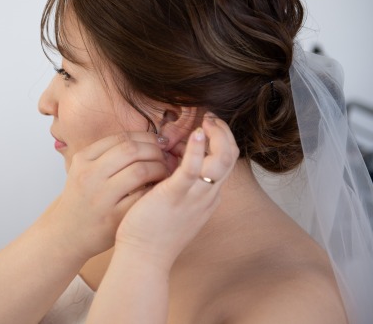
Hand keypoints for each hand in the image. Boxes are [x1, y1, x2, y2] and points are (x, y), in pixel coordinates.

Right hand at [45, 132, 170, 261]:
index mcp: (83, 159)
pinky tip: (158, 190)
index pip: (121, 138)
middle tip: (164, 158)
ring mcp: (100, 197)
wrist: (67, 233)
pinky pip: (142, 196)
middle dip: (155, 151)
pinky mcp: (113, 218)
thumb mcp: (86, 170)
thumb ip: (110, 155)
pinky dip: (155, 190)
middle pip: (131, 150)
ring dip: (159, 169)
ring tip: (164, 173)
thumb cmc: (83, 199)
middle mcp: (89, 175)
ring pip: (140, 170)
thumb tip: (149, 140)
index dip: (146, 137)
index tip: (158, 143)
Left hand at [114, 114, 238, 265]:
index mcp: (207, 196)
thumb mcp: (176, 204)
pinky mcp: (175, 195)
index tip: (208, 125)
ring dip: (217, 135)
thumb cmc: (153, 231)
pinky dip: (197, 149)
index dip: (220, 140)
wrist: (144, 257)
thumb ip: (182, 185)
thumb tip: (175, 162)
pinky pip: (193, 169)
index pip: (225, 162)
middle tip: (210, 117)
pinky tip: (196, 134)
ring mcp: (194, 196)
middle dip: (224, 132)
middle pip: (230, 157)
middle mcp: (207, 195)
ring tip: (206, 121)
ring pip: (221, 160)